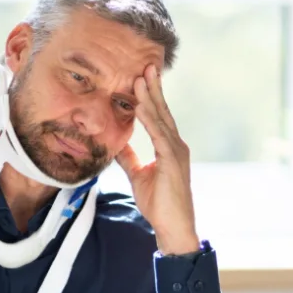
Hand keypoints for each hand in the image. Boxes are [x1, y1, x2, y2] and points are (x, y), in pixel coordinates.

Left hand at [117, 64, 200, 255]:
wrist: (173, 227)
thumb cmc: (159, 204)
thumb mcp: (139, 175)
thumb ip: (129, 158)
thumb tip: (117, 144)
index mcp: (169, 147)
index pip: (158, 116)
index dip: (150, 97)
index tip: (141, 77)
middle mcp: (176, 145)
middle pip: (162, 111)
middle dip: (153, 88)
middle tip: (146, 65)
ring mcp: (176, 152)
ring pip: (161, 119)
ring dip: (150, 98)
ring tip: (141, 78)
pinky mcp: (172, 162)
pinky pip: (159, 135)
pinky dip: (150, 119)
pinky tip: (141, 106)